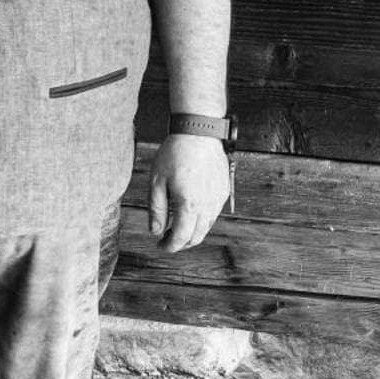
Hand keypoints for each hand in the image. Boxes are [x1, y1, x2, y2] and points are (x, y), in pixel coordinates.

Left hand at [147, 133, 229, 251]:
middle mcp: (207, 205)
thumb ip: (156, 210)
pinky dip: (202, 219)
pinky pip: (214, 213)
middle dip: (181, 243)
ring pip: (207, 227)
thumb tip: (155, 232)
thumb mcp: (157, 181)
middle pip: (196, 237)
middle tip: (167, 238)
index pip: (181, 238)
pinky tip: (191, 209)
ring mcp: (218, 198)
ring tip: (178, 224)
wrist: (199, 132)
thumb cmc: (175, 153)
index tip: (160, 245)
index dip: (169, 246)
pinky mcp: (224, 190)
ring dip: (192, 231)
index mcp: (189, 204)